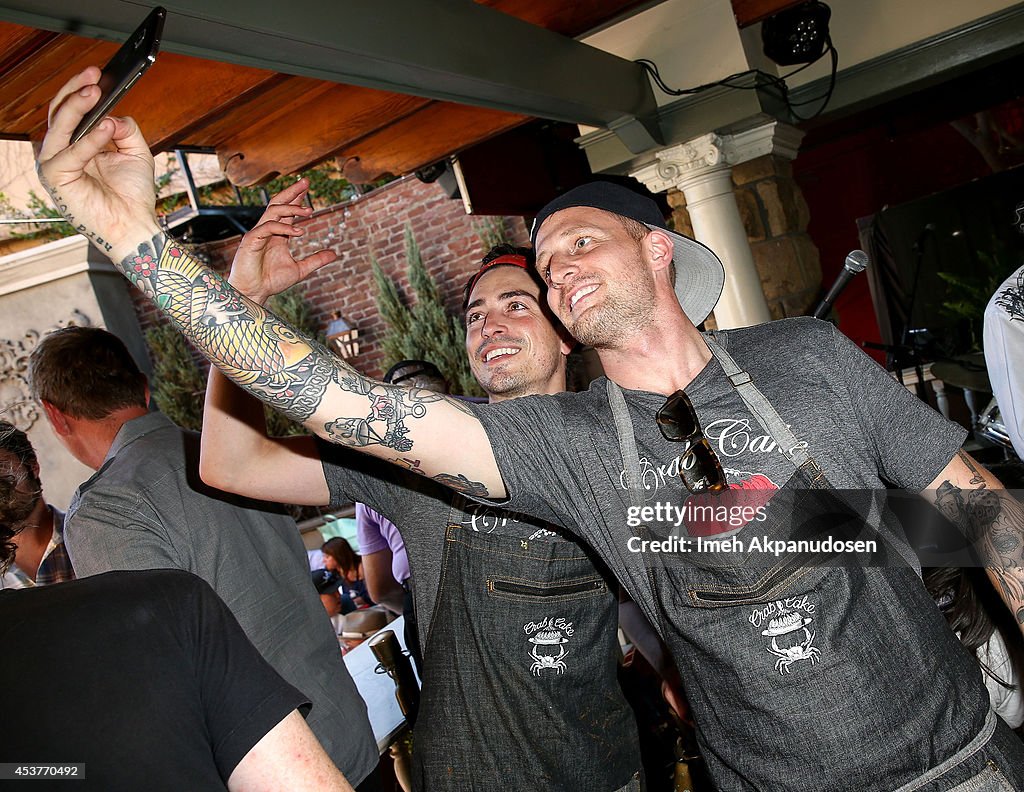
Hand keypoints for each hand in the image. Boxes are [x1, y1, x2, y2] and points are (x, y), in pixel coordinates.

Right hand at [36, 67, 160, 262]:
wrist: (134, 226)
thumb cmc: (132, 195)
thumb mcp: (136, 152)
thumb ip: (126, 128)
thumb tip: (112, 114)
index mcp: (76, 144)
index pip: (71, 110)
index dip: (81, 89)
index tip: (98, 73)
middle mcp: (62, 152)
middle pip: (60, 112)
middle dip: (76, 91)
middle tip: (94, 76)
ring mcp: (55, 165)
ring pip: (60, 127)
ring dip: (77, 107)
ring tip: (95, 92)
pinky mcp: (56, 179)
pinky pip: (71, 153)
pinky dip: (89, 140)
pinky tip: (106, 127)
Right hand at [228, 179, 337, 303]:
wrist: (253, 293)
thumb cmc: (271, 282)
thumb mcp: (299, 270)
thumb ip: (315, 260)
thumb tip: (334, 254)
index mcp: (276, 234)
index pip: (286, 211)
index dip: (296, 198)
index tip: (307, 187)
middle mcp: (267, 230)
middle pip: (277, 203)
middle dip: (291, 192)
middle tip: (306, 182)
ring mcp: (258, 234)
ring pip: (273, 211)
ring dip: (291, 208)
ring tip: (309, 211)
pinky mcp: (251, 241)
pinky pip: (268, 227)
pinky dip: (284, 227)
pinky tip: (298, 231)